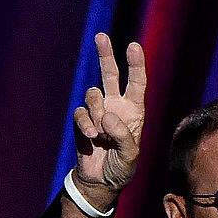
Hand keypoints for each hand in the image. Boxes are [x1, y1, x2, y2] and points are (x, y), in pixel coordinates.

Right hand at [72, 33, 145, 200]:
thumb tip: (107, 117)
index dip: (135, 64)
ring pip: (93, 95)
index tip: (133, 46)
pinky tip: (92, 138)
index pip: (136, 82)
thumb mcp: (129, 155)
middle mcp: (116, 106)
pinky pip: (81, 113)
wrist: (101, 181)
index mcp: (134, 111)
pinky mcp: (83, 120)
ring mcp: (98, 112)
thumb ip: (122, 136)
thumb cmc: (122, 168)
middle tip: (101, 36)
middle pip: (110, 74)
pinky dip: (86, 124)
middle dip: (105, 55)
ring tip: (101, 134)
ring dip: (96, 112)